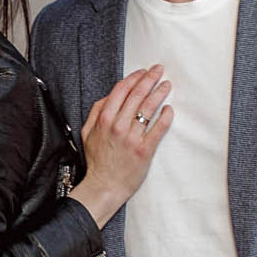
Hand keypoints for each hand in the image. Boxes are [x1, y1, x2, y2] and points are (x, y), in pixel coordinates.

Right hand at [71, 65, 172, 228]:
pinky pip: (158, 129)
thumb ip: (97, 112)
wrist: (104, 186)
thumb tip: (110, 96)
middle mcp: (118, 126)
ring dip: (159, 93)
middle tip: (159, 70)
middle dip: (149, 79)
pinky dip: (165, 117)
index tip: (143, 71)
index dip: (134, 78)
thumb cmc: (98, 160)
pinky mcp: (144, 150)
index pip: (121, 90)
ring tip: (166, 85)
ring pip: (148, 109)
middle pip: (137, 95)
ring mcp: (132, 138)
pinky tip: (169, 109)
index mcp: (104, 120)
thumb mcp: (87, 133)